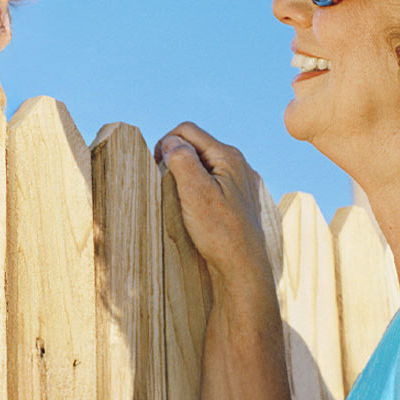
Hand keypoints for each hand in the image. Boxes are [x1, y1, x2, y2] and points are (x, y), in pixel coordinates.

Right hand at [155, 121, 274, 294]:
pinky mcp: (239, 199)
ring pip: (203, 163)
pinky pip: (212, 181)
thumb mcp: (194, 191)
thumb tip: (170, 142)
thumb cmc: (220, 232)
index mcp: (228, 156)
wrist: (243, 270)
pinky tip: (194, 207)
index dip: (165, 142)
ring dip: (186, 173)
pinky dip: (198, 187)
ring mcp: (241, 182)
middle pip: (196, 144)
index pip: (187, 130)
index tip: (156, 166)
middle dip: (175, 157)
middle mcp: (238, 164)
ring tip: (179, 197)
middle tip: (165, 182)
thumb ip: (181, 159)